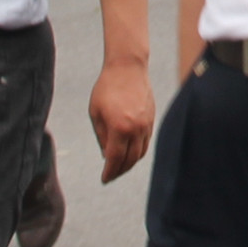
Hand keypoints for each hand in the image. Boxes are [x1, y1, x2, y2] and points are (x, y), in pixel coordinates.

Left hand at [88, 61, 155, 180]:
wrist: (128, 67)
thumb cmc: (107, 88)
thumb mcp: (96, 112)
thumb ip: (101, 136)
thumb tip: (106, 154)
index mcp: (119, 128)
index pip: (115, 159)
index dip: (109, 172)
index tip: (104, 179)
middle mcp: (136, 129)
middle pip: (130, 160)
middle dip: (120, 171)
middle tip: (111, 176)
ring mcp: (146, 124)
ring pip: (141, 152)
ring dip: (130, 162)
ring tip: (120, 166)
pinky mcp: (152, 119)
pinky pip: (146, 141)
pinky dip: (138, 150)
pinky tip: (130, 151)